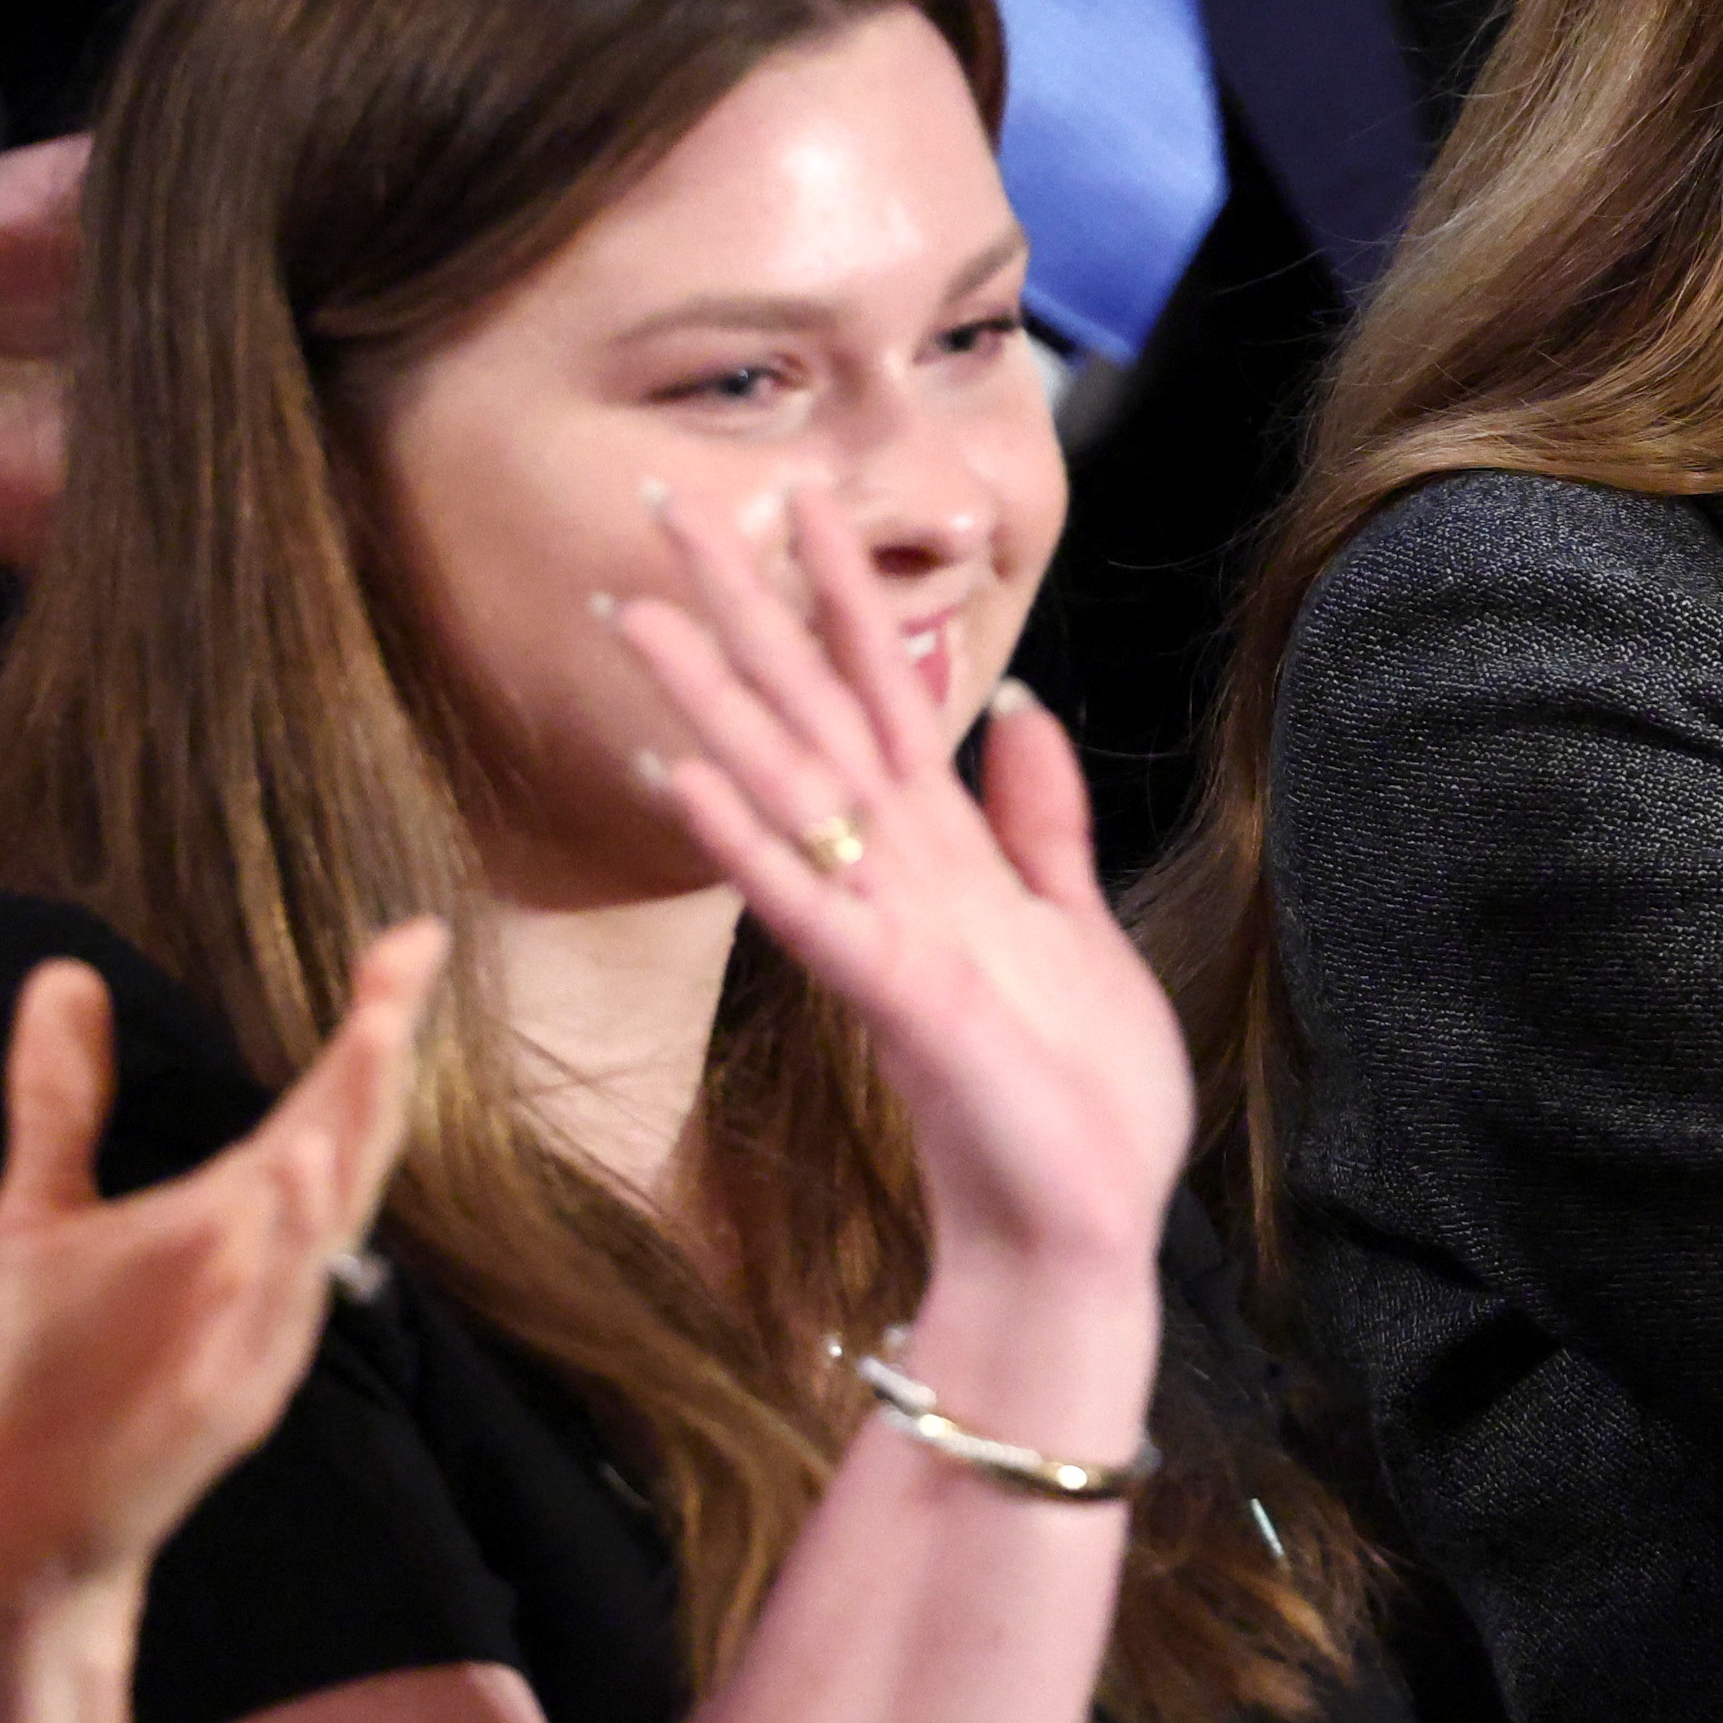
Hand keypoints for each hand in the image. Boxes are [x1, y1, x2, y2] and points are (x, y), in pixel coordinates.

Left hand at [0, 922, 444, 1614]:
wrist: (14, 1528)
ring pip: (313, 1255)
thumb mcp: (42, 1214)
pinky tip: (277, 1234)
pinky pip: (252, 1350)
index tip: (415, 933)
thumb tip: (64, 971)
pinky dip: (272, 1293)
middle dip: (372, 1077)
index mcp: (232, 1218)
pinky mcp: (206, 1421)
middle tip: (396, 986)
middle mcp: (261, 1274)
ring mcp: (245, 1348)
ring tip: (351, 1089)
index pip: (322, 1102)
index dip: (372, 1022)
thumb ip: (66, 1100)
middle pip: (342, 1159)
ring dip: (334, 1177)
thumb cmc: (42, 1380)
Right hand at [607, 487, 1183, 1280]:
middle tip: (668, 504)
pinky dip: (751, 846)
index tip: (798, 494)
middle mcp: (898, 877)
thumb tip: (1021, 709)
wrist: (1080, 1228)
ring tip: (641, 617)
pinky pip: (810, 908)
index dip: (845, 592)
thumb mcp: (1075, 926)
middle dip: (745, 610)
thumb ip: (1040, 821)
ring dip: (713, 702)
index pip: (885, 691)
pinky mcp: (894, 997)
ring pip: (787, 791)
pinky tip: (689, 782)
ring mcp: (886, 933)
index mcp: (948, 855)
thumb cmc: (1078, 1095)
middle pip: (811, 714)